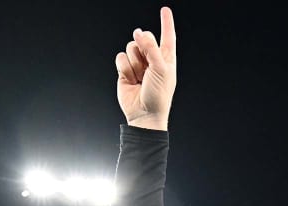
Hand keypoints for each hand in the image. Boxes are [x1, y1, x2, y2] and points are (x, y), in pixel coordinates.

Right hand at [115, 6, 177, 129]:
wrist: (144, 114)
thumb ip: (151, 48)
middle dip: (143, 48)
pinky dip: (125, 68)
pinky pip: (120, 58)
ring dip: (134, 62)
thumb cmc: (158, 95)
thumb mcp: (160, 69)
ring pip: (130, 47)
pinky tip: (130, 80)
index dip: (166, 23)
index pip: (167, 36)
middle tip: (147, 65)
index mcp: (166, 58)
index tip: (165, 10)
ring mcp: (138, 64)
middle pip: (143, 38)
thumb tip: (139, 32)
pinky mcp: (125, 70)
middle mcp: (152, 59)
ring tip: (140, 77)